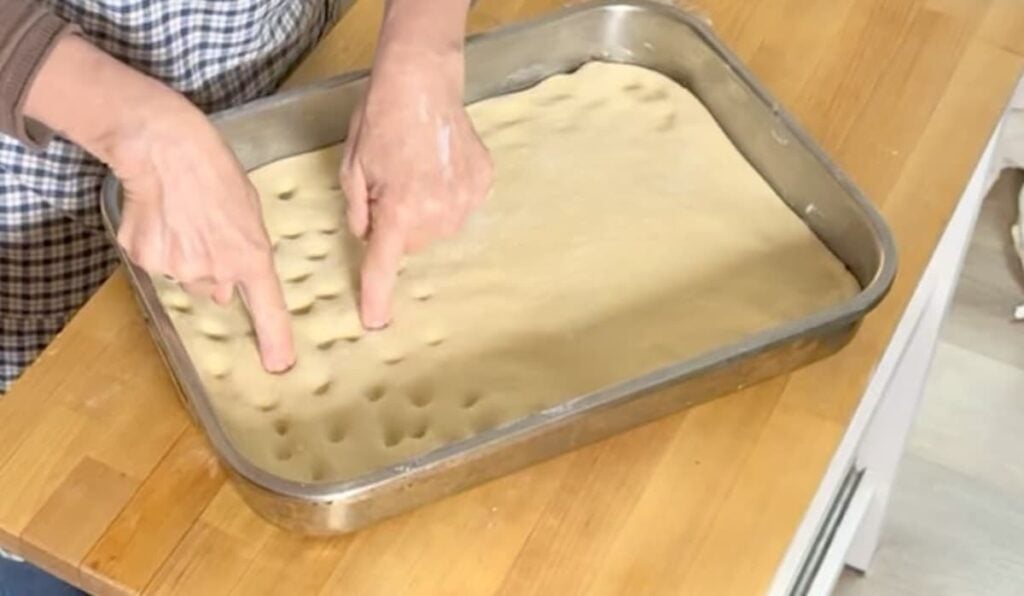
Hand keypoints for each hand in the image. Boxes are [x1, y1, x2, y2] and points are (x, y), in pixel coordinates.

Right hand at [25, 37, 294, 371]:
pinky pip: (155, 263)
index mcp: (250, 256)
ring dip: (186, 256)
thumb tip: (229, 285)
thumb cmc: (215, 169)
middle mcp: (214, 270)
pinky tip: (159, 216)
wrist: (164, 147)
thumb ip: (247, 250)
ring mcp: (176, 267)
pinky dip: (156, 245)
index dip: (275, 338)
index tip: (279, 365)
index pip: (267, 307)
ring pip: (186, 276)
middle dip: (216, 269)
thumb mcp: (249, 209)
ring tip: (183, 216)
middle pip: (218, 289)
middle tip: (208, 231)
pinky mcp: (143, 258)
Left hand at [341, 46, 492, 328]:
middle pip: (411, 242)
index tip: (375, 322)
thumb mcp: (352, 167)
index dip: (377, 296)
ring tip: (417, 169)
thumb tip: (369, 238)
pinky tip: (439, 164)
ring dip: (423, 209)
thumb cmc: (381, 118)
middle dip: (397, 223)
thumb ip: (358, 212)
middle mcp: (437, 213)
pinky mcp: (483, 183)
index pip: (384, 264)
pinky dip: (446, 194)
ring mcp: (466, 199)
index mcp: (399, 209)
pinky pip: (458, 206)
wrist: (423, 80)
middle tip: (390, 184)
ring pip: (436, 226)